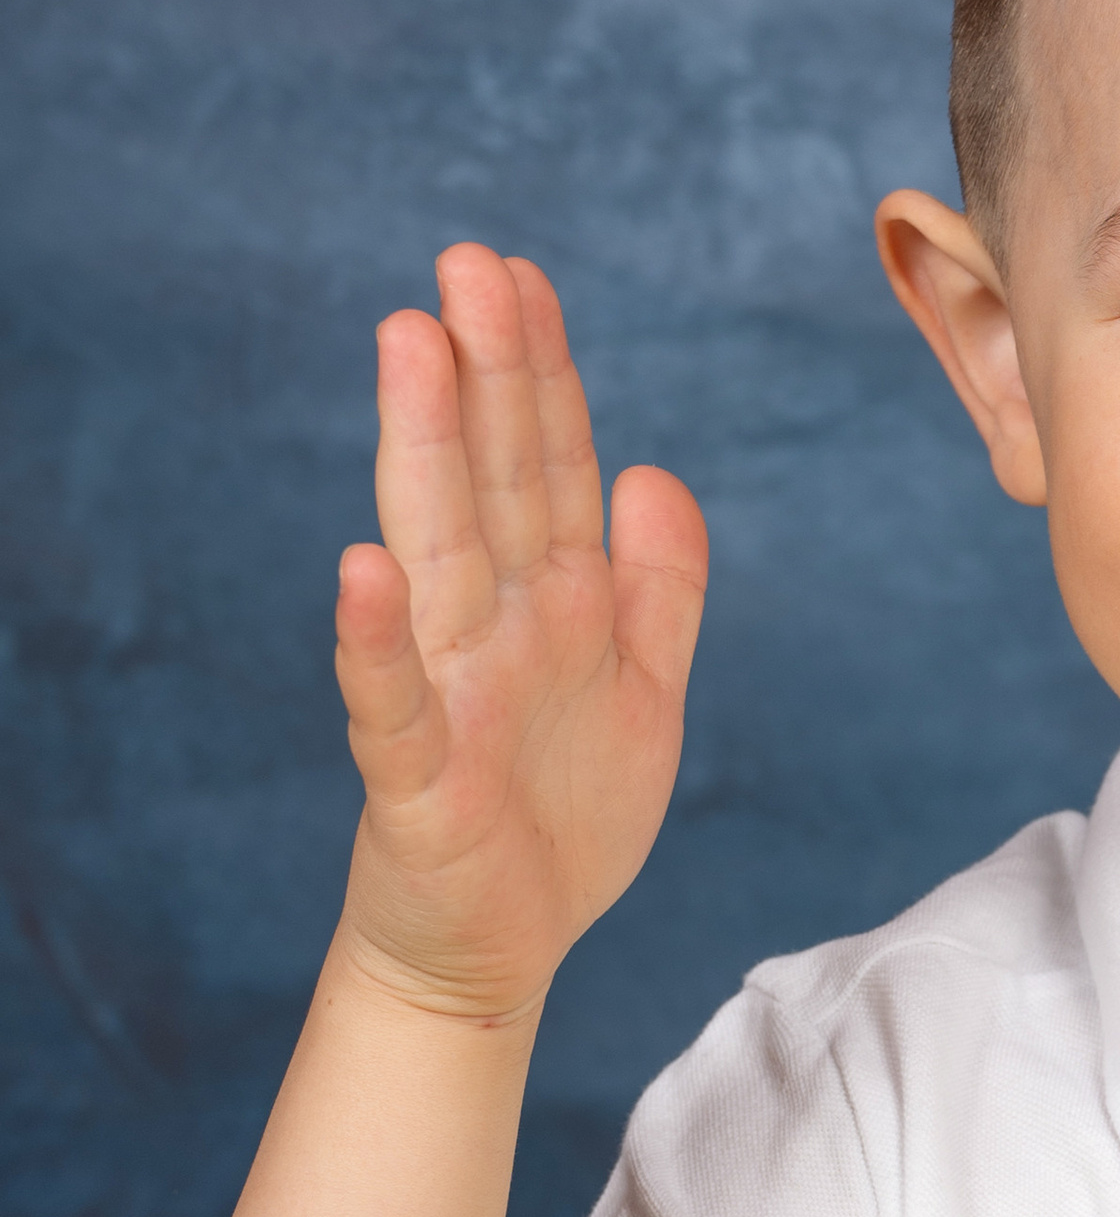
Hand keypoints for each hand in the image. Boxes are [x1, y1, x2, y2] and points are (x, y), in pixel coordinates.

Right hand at [333, 247, 708, 1020]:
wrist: (502, 955)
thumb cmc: (561, 817)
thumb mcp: (648, 693)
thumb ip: (662, 585)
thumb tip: (655, 468)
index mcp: (554, 601)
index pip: (546, 462)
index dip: (539, 371)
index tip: (520, 272)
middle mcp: (493, 627)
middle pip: (490, 479)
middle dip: (482, 372)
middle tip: (466, 261)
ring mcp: (449, 694)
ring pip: (439, 552)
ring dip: (424, 450)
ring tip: (411, 346)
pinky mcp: (419, 779)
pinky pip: (394, 701)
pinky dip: (375, 641)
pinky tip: (361, 570)